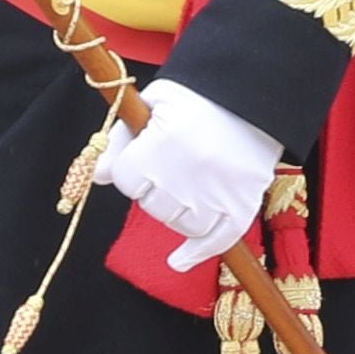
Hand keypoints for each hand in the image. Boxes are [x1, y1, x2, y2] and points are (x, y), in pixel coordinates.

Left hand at [95, 77, 282, 272]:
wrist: (256, 92)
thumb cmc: (200, 96)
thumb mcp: (155, 102)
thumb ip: (121, 139)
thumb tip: (98, 176)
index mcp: (163, 143)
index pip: (125, 179)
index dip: (131, 169)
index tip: (145, 155)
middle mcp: (189, 174)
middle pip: (152, 205)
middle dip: (155, 189)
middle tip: (173, 166)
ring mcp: (219, 193)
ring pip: (181, 225)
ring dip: (178, 212)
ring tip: (188, 187)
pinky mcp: (244, 204)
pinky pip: (217, 242)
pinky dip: (197, 253)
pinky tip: (179, 261)